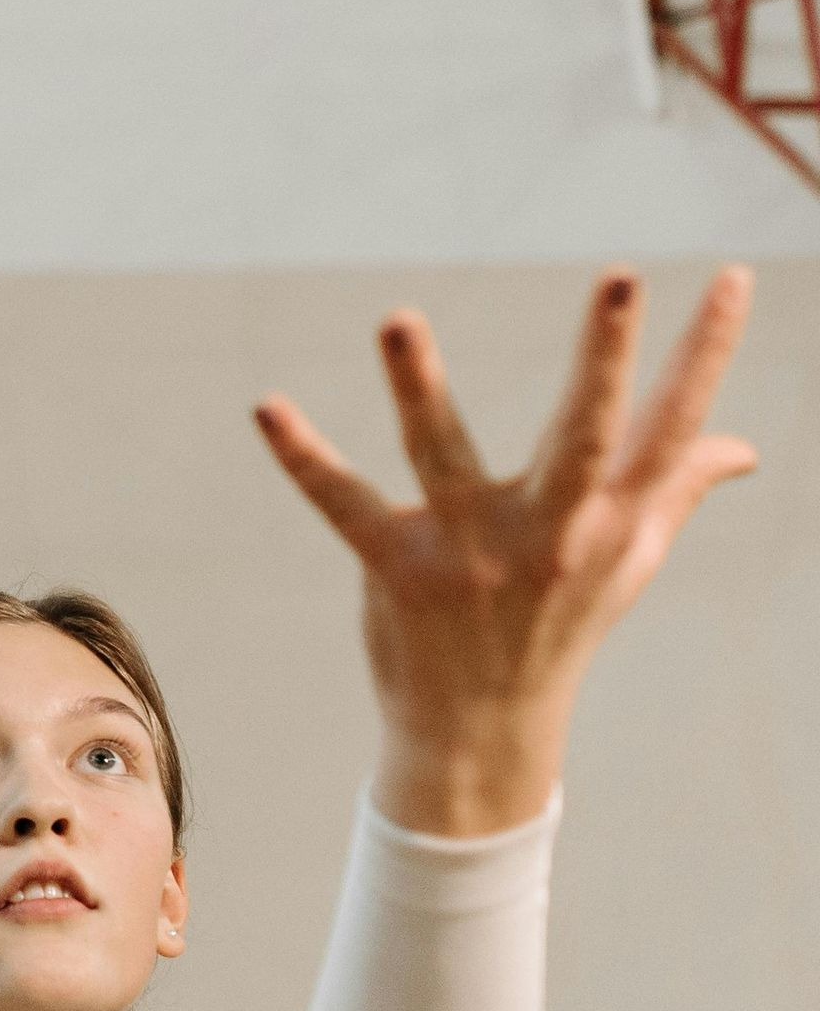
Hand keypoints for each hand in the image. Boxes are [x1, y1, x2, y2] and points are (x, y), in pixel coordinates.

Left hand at [251, 266, 757, 830]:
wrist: (484, 735)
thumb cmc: (559, 626)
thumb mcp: (626, 563)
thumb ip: (676, 491)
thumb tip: (743, 447)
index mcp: (609, 521)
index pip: (671, 428)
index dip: (707, 354)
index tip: (733, 278)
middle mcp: (549, 533)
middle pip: (585, 434)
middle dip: (603, 357)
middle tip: (620, 275)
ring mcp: (470, 553)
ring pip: (443, 454)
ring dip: (417, 385)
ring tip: (396, 317)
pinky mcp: (398, 570)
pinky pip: (345, 505)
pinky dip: (303, 458)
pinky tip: (267, 407)